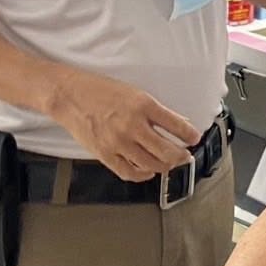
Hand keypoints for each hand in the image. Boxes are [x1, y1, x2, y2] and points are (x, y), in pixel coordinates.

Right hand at [49, 68, 199, 180]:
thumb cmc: (100, 91)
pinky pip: (129, 172)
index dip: (190, 135)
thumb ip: (155, 111)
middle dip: (180, 156)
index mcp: (143, 105)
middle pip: (166, 150)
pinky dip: (143, 175)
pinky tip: (148, 171)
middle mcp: (132, 125)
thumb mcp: (134, 93)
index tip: (195, 138)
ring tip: (169, 164)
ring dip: (164, 166)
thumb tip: (178, 122)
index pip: (176, 124)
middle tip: (185, 156)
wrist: (70, 96)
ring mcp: (118, 142)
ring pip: (150, 164)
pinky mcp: (105, 155)